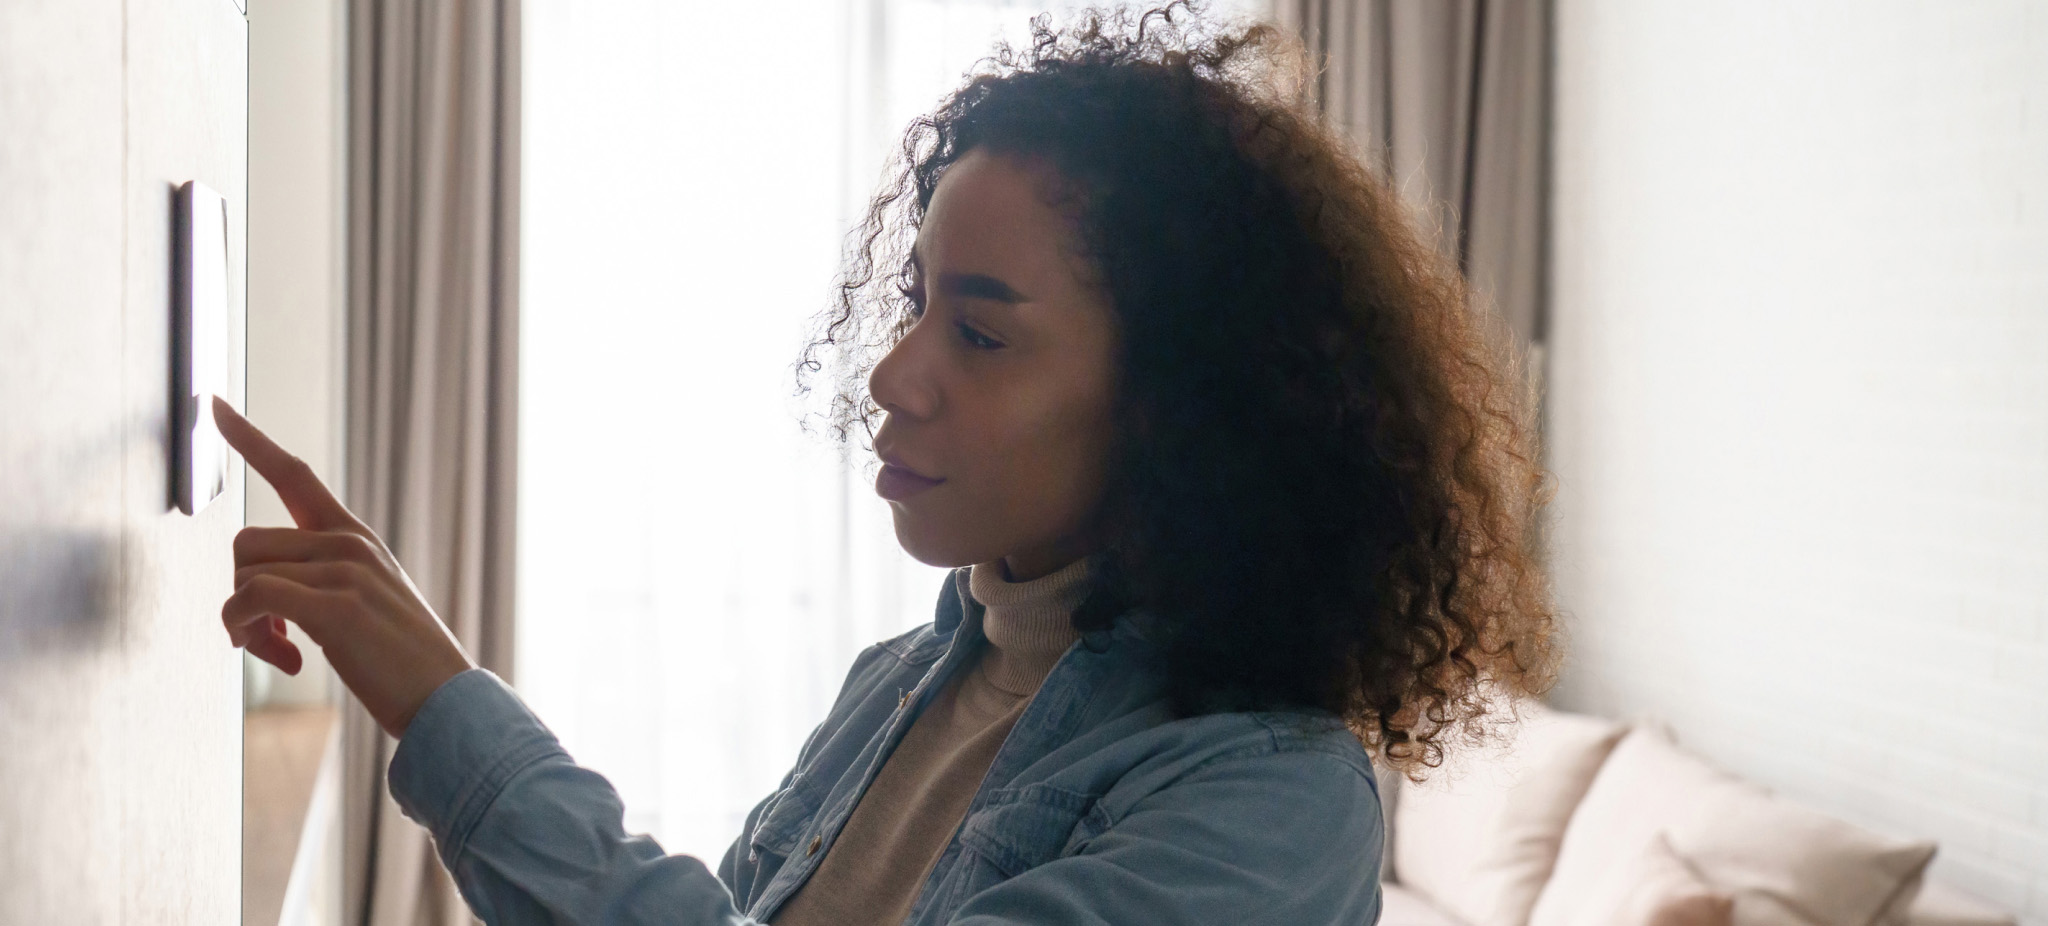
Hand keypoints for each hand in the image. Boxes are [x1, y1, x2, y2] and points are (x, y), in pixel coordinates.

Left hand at [213, 395, 476, 738]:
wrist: (449, 700)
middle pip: (246, 543)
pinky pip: (252, 599)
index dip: (250, 439)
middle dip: (239, 596)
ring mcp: (346, 571)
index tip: (215, 404)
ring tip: (280, 653)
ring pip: (245, 573)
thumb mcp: (367, 603)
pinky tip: (288, 662)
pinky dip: (247, 634)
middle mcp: (350, 543)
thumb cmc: (403, 663)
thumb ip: (321, 581)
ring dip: (243, 624)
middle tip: (265, 641)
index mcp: (356, 538)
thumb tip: (257, 595)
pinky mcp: (337, 606)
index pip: (293, 474)